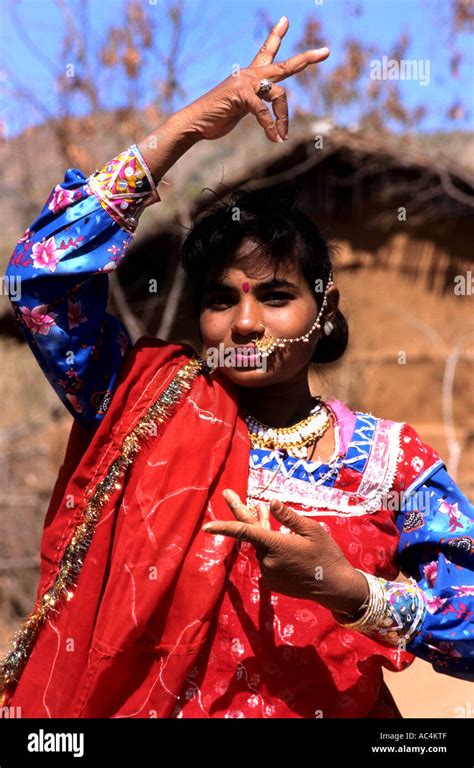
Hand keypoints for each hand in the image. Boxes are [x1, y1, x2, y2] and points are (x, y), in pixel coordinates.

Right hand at [178, 16, 328, 143]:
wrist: (196, 122)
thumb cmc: (217, 117)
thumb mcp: (240, 109)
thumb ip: (254, 106)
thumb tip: (267, 116)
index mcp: (249, 75)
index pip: (266, 52)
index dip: (276, 36)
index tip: (285, 20)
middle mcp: (250, 75)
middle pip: (283, 65)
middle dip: (306, 59)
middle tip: (325, 51)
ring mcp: (246, 84)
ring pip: (279, 94)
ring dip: (284, 118)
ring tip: (282, 135)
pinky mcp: (242, 96)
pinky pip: (264, 111)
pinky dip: (271, 127)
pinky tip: (275, 139)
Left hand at [202, 489, 368, 615]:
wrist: (334, 587)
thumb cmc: (326, 554)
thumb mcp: (312, 530)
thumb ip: (288, 517)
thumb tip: (270, 502)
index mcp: (275, 546)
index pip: (244, 533)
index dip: (224, 527)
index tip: (205, 526)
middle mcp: (267, 560)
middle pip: (251, 534)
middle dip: (241, 513)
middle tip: (228, 494)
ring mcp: (269, 573)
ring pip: (261, 546)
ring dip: (262, 531)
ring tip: (266, 513)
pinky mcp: (272, 582)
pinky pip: (267, 559)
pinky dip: (270, 548)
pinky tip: (282, 541)